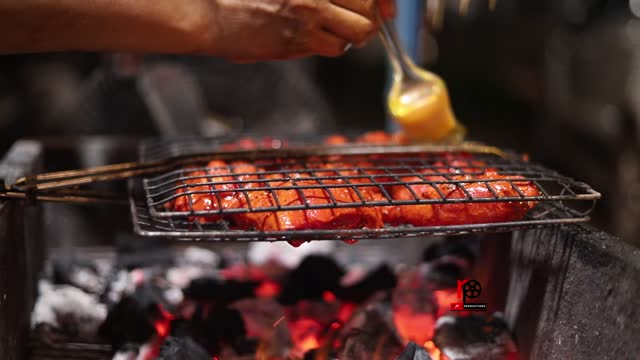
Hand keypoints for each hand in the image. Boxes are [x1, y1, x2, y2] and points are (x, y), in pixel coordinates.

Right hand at [198, 0, 395, 61]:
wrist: (211, 15)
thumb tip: (354, 6)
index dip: (383, 1)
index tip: (388, 9)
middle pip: (370, 8)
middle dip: (369, 19)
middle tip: (354, 22)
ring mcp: (308, 12)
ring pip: (359, 31)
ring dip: (351, 35)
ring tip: (332, 31)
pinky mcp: (299, 38)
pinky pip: (336, 48)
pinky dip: (332, 47)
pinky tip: (314, 40)